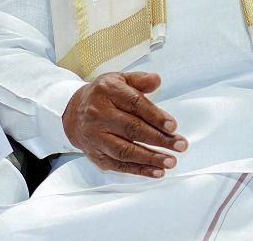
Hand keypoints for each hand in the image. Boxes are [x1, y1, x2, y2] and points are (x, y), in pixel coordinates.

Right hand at [62, 71, 186, 177]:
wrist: (72, 113)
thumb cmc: (102, 97)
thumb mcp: (118, 80)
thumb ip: (139, 80)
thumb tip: (157, 80)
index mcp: (107, 92)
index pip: (134, 104)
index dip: (155, 116)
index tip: (172, 126)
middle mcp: (98, 114)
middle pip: (132, 128)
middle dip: (159, 139)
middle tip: (180, 145)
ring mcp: (95, 136)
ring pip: (125, 150)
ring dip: (150, 158)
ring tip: (171, 161)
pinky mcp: (96, 154)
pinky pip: (119, 165)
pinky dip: (139, 170)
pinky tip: (157, 171)